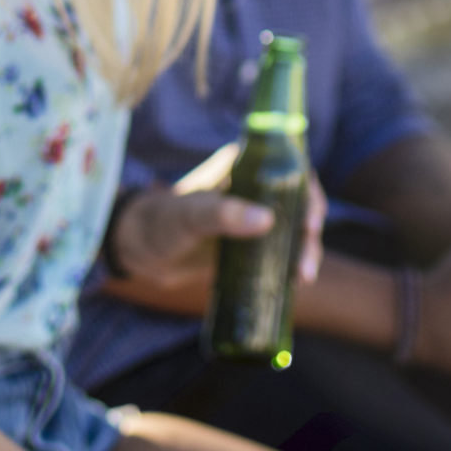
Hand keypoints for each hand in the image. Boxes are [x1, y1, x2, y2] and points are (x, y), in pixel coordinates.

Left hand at [105, 148, 329, 304]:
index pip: (290, 170)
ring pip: (293, 230)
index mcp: (243, 166)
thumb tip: (266, 220)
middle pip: (299, 203)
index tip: (310, 222)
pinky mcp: (250, 243)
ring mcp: (253, 217)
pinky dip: (290, 264)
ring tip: (302, 278)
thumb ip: (222, 214)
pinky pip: (279, 251)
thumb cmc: (160, 221)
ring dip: (304, 252)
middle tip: (306, 264)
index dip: (308, 193)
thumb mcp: (190, 215)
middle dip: (309, 232)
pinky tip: (295, 284)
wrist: (140, 250)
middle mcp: (254, 188)